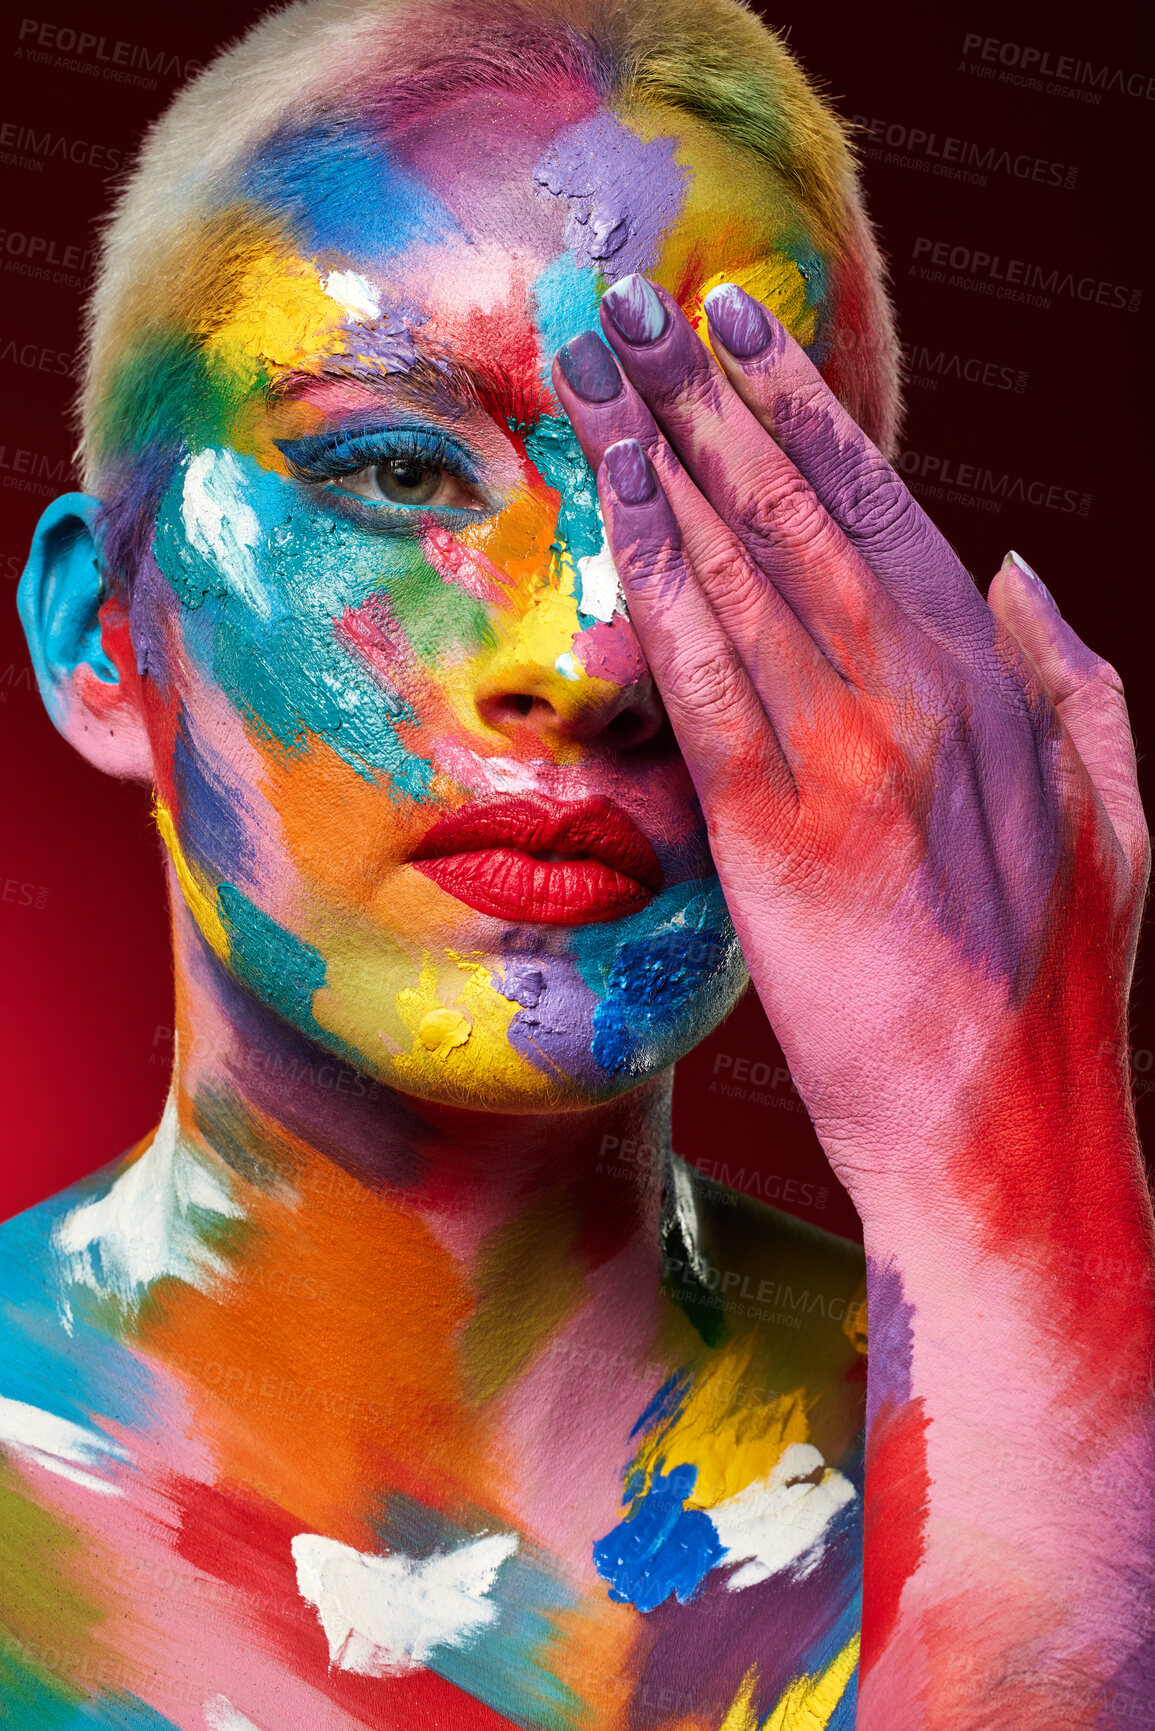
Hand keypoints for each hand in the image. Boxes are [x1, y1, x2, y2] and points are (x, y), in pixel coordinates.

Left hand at [553, 278, 1147, 1197]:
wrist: (1005, 1147)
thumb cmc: (1053, 997)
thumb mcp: (1118, 823)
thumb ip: (1078, 685)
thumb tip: (1023, 568)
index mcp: (1000, 690)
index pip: (886, 510)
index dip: (805, 409)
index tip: (738, 330)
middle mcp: (928, 701)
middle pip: (800, 511)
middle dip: (711, 395)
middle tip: (634, 302)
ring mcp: (854, 763)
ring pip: (745, 572)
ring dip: (664, 455)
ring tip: (597, 363)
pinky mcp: (780, 840)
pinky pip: (704, 682)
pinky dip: (656, 581)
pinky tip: (610, 503)